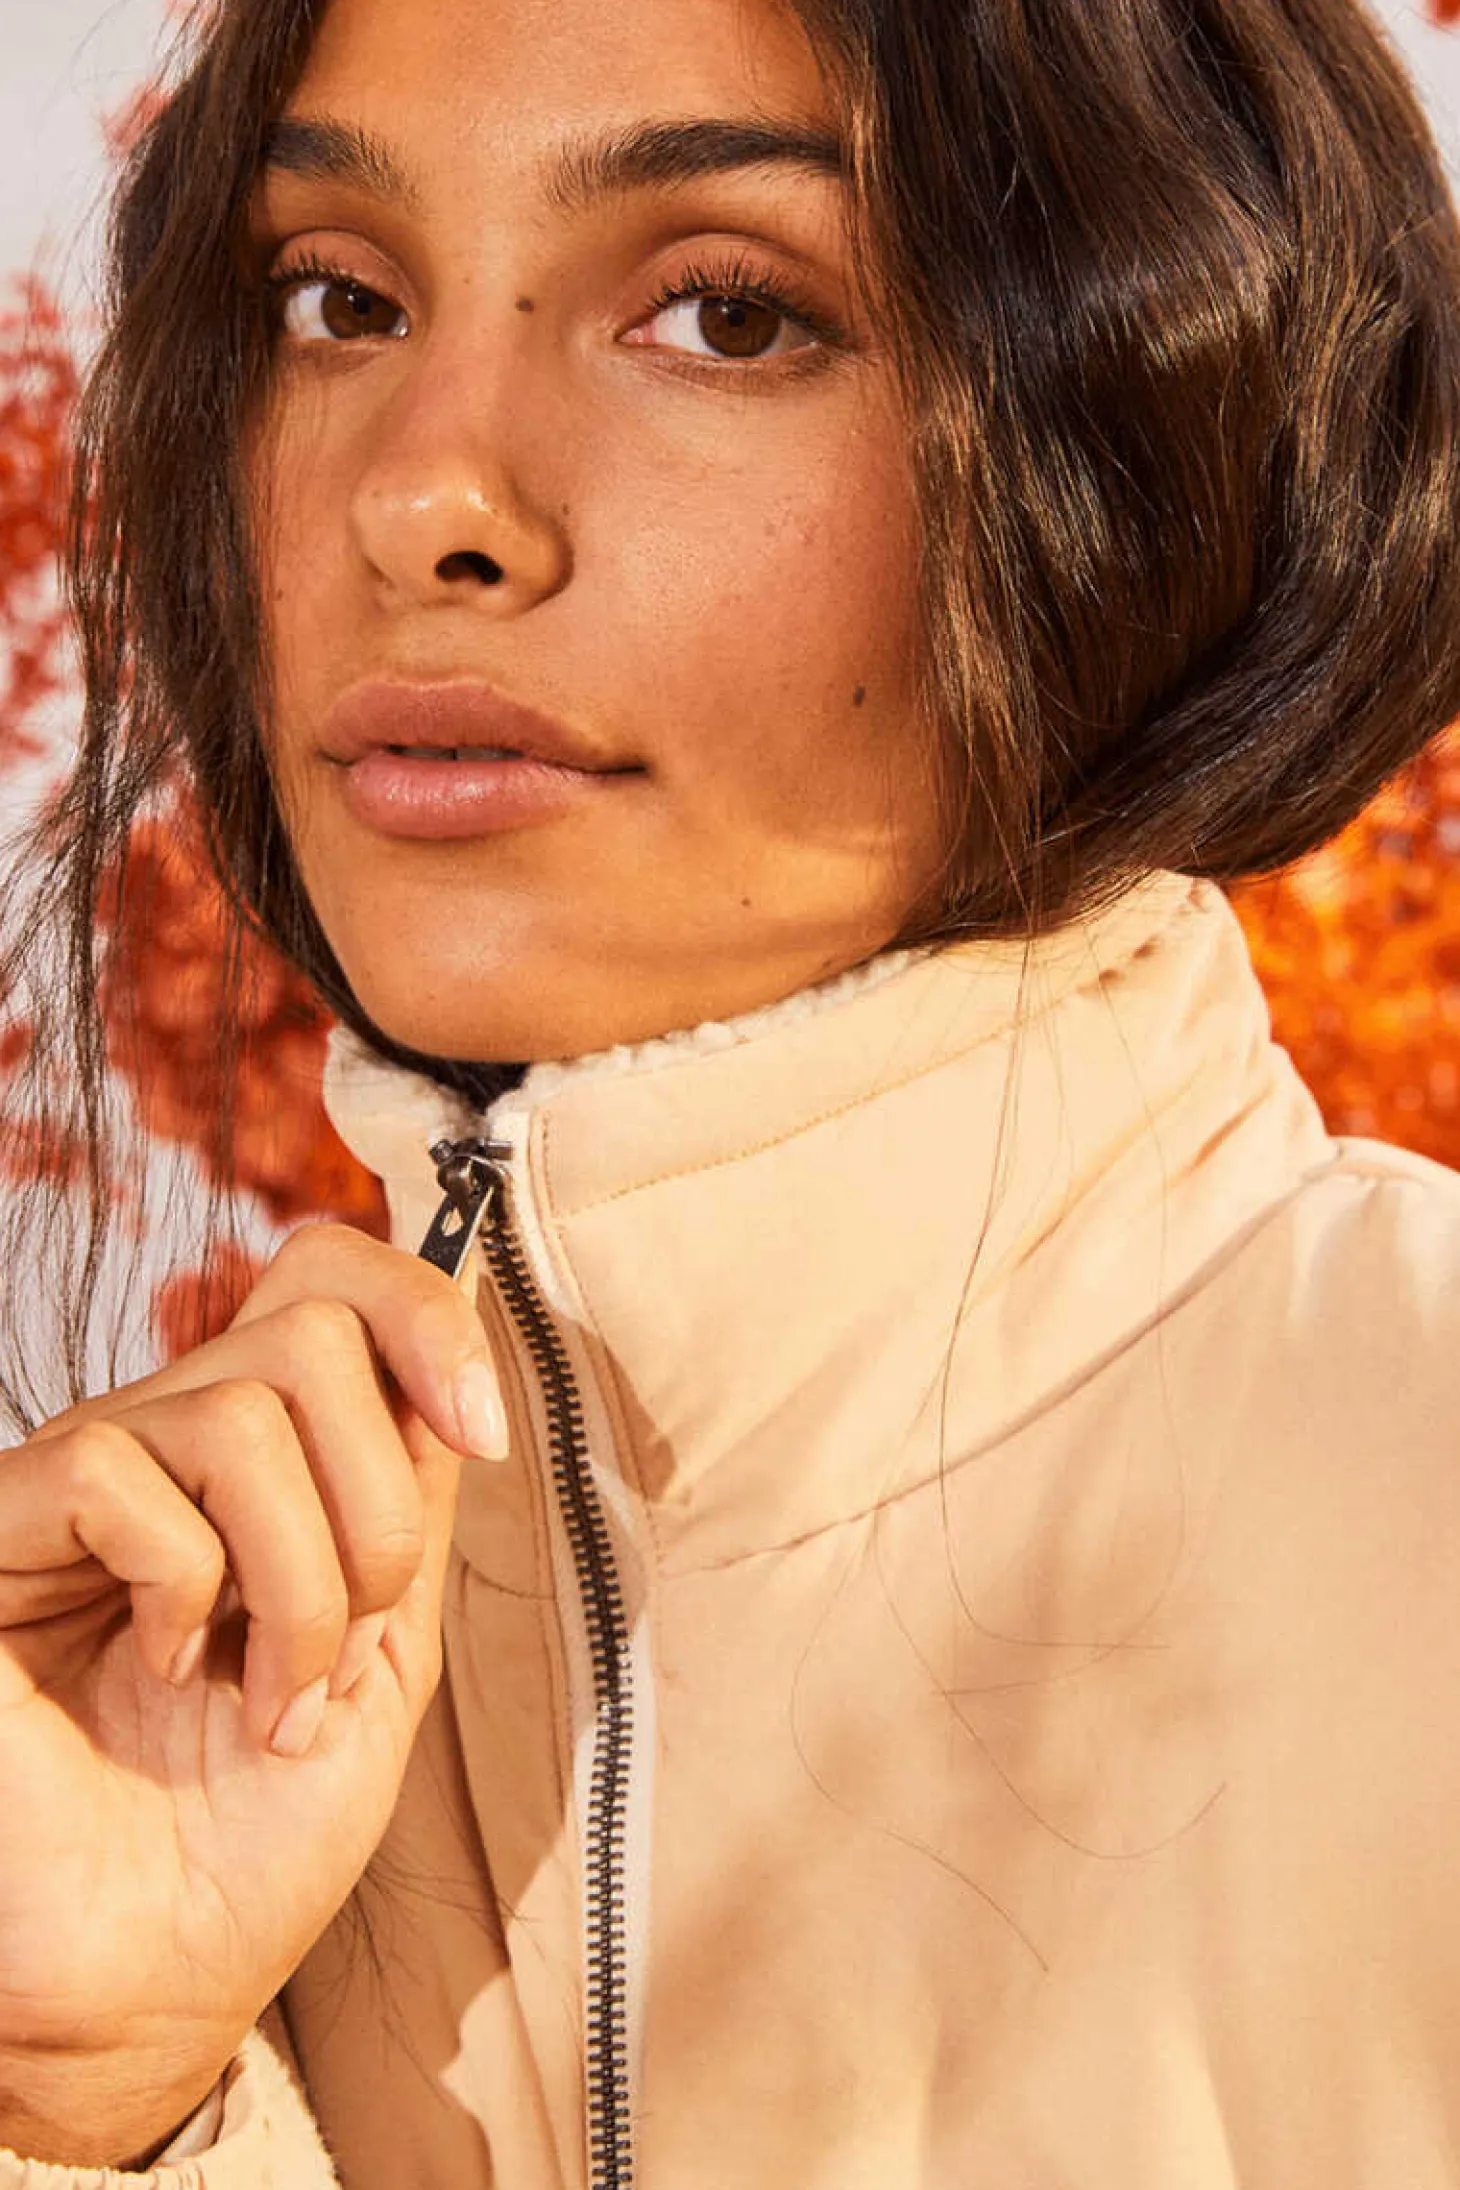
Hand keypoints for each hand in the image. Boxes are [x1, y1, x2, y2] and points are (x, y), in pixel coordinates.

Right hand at [0, 1222, 506, 2166]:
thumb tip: (453, 1349)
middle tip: (349, 1645)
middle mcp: (161, 1445)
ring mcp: (74, 1487)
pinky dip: (185, 1585)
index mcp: (254, 1459)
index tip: (482, 1430)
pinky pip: (118, 1471)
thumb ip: (413, 1495)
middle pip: (309, 1329)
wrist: (151, 1986)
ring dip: (303, 1579)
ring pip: (240, 1406)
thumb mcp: (387, 1647)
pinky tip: (163, 1669)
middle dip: (377, 1505)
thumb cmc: (257, 1834)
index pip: (325, 1274)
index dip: (423, 1314)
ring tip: (273, 1696)